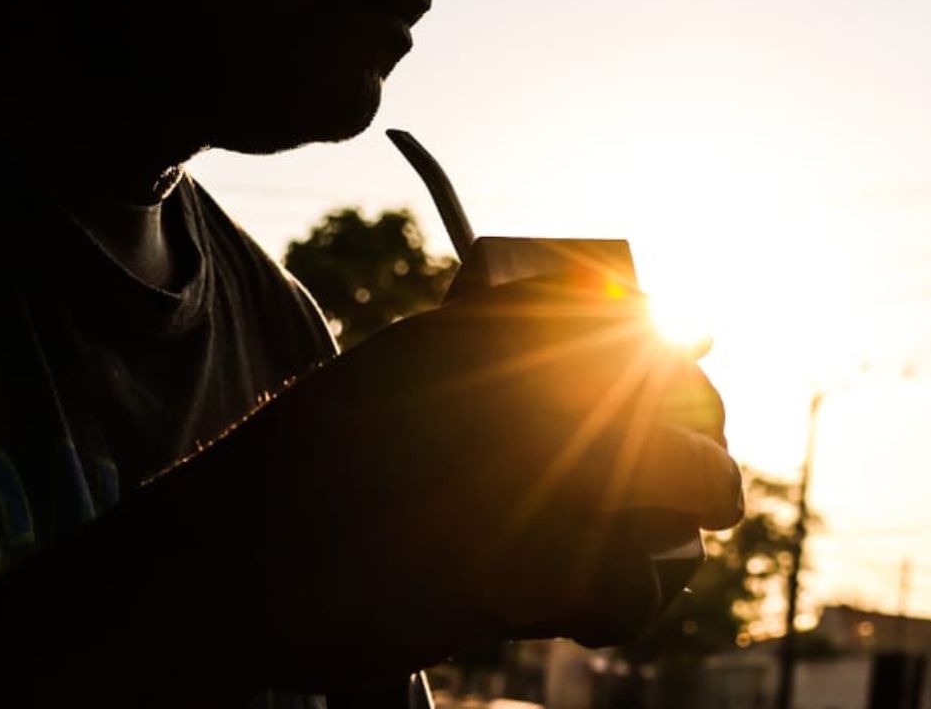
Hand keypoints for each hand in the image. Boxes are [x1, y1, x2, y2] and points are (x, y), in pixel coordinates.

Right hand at [205, 273, 741, 688]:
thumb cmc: (303, 474)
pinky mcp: (529, 566)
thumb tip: (585, 341)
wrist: (225, 560)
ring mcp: (534, 469)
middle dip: (704, 445)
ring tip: (664, 551)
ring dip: (688, 525)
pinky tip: (590, 613)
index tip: (690, 378)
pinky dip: (628, 603)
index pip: (635, 318)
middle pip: (685, 398)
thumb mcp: (393, 371)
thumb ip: (482, 352)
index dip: (679, 355)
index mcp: (487, 327)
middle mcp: (526, 384)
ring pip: (689, 484)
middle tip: (700, 486)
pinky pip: (637, 582)